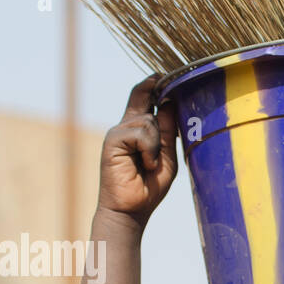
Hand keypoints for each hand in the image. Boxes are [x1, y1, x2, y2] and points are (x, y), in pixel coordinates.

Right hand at [96, 75, 177, 228]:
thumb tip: (171, 102)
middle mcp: (126, 125)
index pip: (145, 98)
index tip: (164, 73)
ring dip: (156, 145)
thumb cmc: (149, 186)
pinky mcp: (112, 139)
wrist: (131, 210)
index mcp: (139, 129)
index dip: (153, 84)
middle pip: (143, 97)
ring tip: (150, 164)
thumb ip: (166, 132)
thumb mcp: (166, 157)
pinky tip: (145, 164)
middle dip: (156, 92)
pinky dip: (149, 150)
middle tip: (165, 91)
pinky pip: (140, 133)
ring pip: (147, 121)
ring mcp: (118, 131)